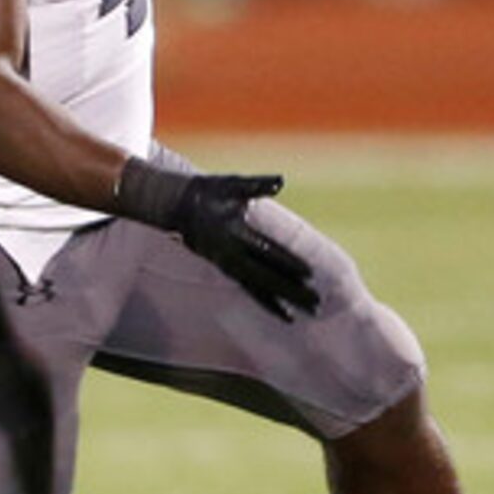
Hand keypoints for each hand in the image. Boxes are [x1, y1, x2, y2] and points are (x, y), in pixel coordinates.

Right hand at [115, 162, 320, 320]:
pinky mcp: (228, 269)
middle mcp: (231, 255)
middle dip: (292, 291)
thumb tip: (281, 180)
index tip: (310, 274)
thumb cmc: (208, 191)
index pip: (266, 252)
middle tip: (316, 303)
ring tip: (306, 313)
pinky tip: (284, 312)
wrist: (177, 205)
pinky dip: (267, 301)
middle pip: (266, 278)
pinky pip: (250, 289)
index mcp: (234, 233)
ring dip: (283, 301)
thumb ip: (257, 185)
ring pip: (259, 288)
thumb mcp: (232, 185)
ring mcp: (229, 265)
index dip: (287, 262)